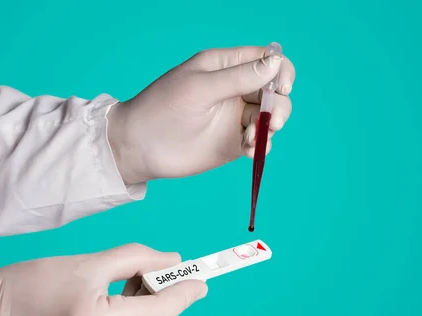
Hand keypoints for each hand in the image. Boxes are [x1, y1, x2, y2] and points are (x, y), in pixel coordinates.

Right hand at [0, 244, 206, 315]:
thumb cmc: (28, 284)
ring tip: (123, 290)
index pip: (159, 309)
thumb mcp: (85, 262)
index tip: (202, 282)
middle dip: (160, 300)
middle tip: (156, 276)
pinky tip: (107, 312)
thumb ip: (135, 259)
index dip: (184, 294)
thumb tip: (172, 262)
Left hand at [107, 45, 294, 184]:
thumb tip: (275, 64)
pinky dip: (261, 146)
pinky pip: (260, 141)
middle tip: (272, 121)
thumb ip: (239, 77)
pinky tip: (248, 150)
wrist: (140, 147)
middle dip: (279, 105)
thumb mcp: (200, 87)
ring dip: (270, 127)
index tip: (281, 88)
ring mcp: (234, 117)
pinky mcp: (233, 142)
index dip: (280, 71)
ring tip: (252, 139)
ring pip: (271, 117)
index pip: (266, 60)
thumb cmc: (163, 109)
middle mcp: (234, 90)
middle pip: (274, 90)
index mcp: (225, 66)